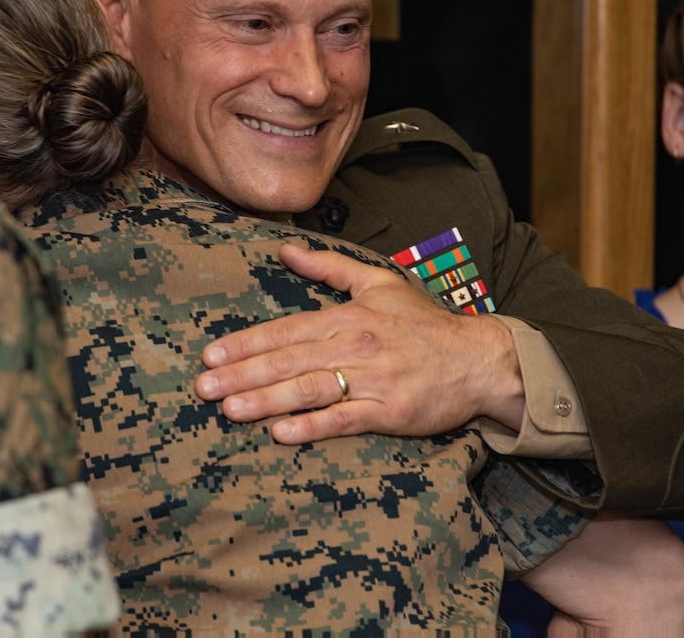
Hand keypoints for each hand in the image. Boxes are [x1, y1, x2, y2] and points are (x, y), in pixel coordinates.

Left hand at [194, 244, 524, 442]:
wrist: (480, 359)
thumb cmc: (425, 323)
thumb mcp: (378, 283)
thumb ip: (328, 267)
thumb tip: (285, 249)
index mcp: (347, 317)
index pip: (285, 330)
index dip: (245, 343)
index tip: (211, 354)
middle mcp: (355, 346)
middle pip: (288, 361)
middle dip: (241, 375)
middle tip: (202, 387)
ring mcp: (372, 381)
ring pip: (310, 389)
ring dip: (266, 400)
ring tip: (229, 410)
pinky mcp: (390, 413)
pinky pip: (345, 420)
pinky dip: (313, 426)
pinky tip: (282, 434)